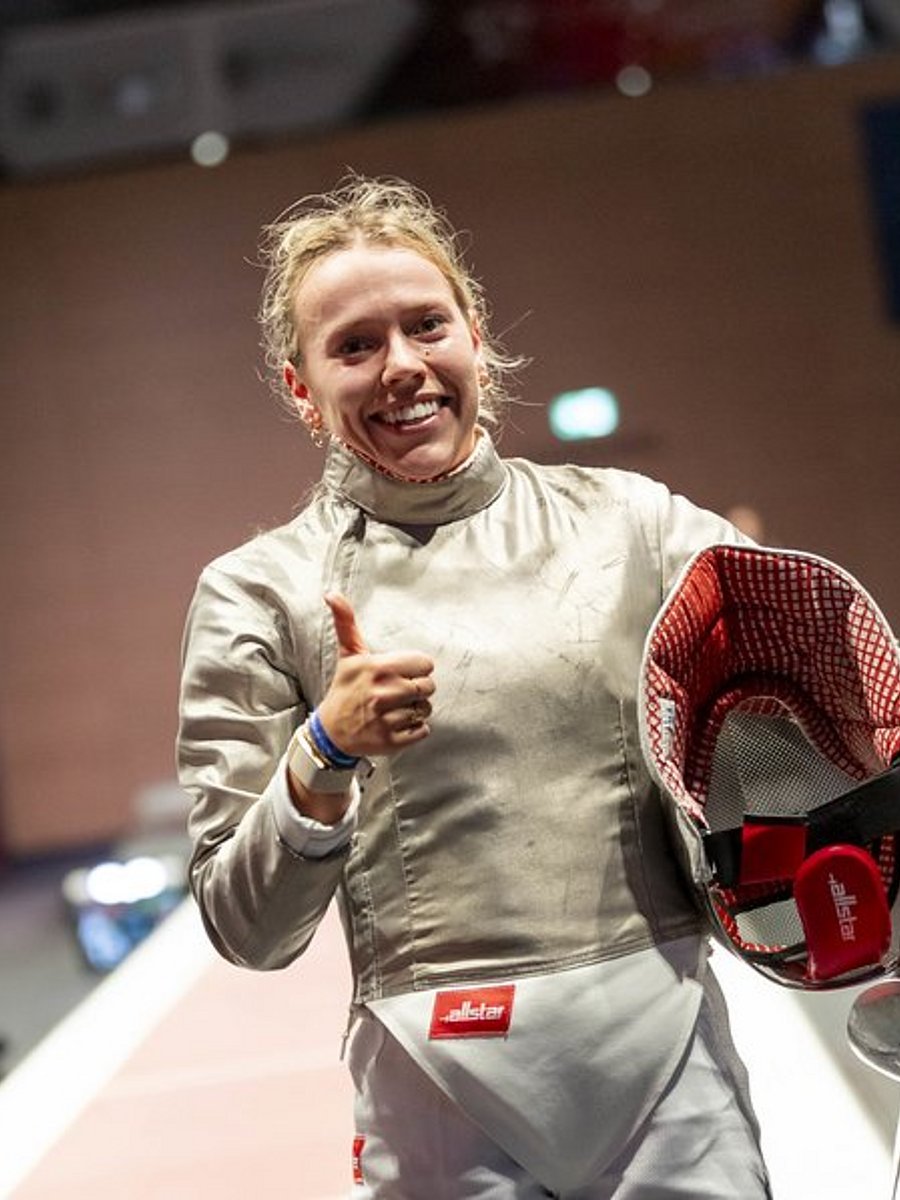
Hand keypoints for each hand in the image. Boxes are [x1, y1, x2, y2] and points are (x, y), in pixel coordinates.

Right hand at [316, 593, 434, 758]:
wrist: (331, 732)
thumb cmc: (345, 689)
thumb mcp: (348, 655)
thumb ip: (346, 623)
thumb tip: (331, 594)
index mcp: (377, 668)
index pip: (425, 664)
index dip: (416, 668)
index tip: (401, 673)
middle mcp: (382, 694)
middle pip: (428, 687)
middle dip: (417, 689)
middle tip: (397, 692)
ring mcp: (386, 719)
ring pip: (426, 709)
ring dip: (416, 710)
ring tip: (395, 709)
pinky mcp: (391, 741)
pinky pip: (423, 731)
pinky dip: (414, 730)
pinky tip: (396, 724)